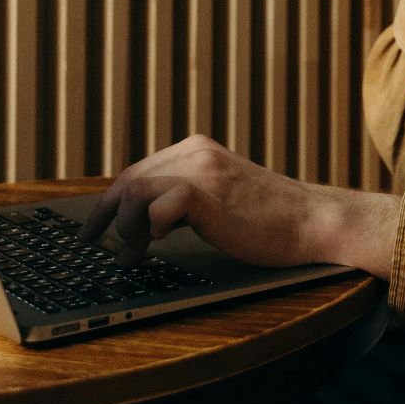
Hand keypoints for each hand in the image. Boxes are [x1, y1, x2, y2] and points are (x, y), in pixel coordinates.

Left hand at [78, 135, 399, 276]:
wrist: (313, 222)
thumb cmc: (270, 220)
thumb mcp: (221, 196)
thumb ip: (186, 197)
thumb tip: (141, 222)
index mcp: (197, 149)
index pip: (135, 172)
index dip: (106, 204)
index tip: (91, 231)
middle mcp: (197, 152)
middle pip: (128, 179)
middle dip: (107, 219)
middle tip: (103, 249)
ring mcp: (205, 171)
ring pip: (136, 190)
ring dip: (127, 228)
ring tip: (138, 254)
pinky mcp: (212, 195)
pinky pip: (160, 205)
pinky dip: (150, 227)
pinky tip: (160, 244)